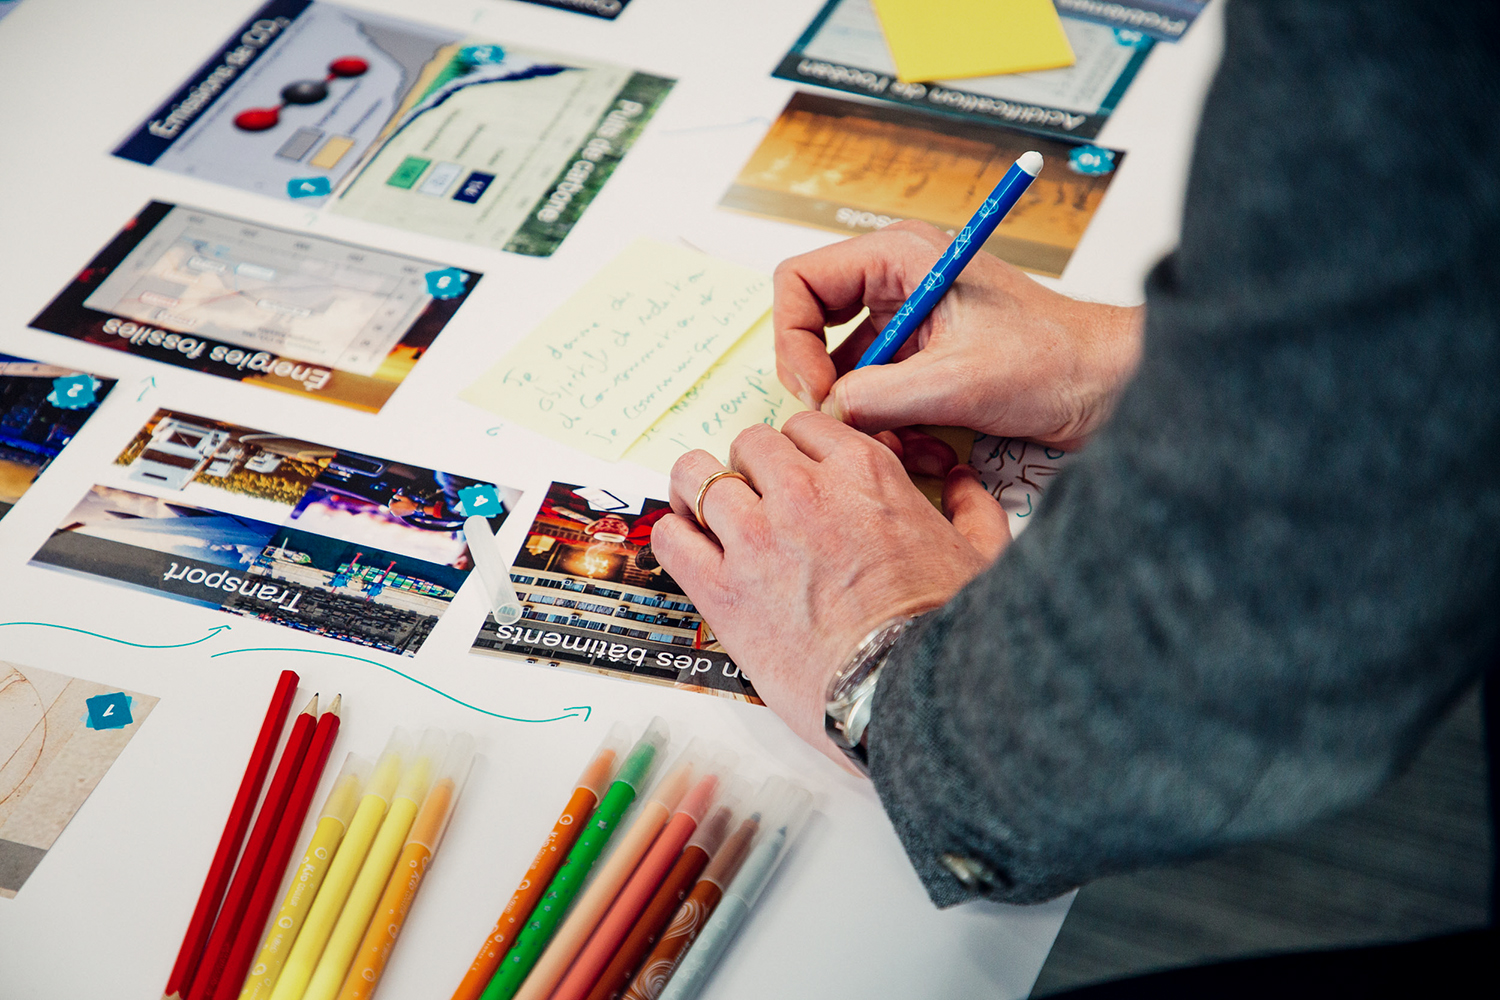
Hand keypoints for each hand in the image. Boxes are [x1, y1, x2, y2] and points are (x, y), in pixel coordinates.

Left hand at [651, 412, 1008, 767]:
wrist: (907, 692)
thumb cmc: (945, 628)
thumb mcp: (980, 554)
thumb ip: (972, 508)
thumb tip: (965, 483)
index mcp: (864, 473)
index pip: (805, 426)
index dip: (797, 452)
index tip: (798, 478)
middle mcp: (804, 491)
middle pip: (748, 444)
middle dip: (749, 470)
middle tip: (756, 504)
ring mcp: (756, 537)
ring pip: (696, 476)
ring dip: (699, 493)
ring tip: (706, 518)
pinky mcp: (721, 588)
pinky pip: (669, 535)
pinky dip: (673, 537)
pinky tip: (690, 552)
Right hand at [775, 221, 1143, 448]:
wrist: (1112, 385)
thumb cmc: (1056, 362)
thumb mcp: (956, 383)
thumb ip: (876, 396)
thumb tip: (824, 412)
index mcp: (900, 257)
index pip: (799, 281)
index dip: (793, 338)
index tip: (817, 390)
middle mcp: (898, 282)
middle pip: (812, 326)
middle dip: (824, 381)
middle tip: (843, 421)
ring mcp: (910, 323)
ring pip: (844, 369)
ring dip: (861, 413)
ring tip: (897, 444)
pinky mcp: (924, 359)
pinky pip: (876, 392)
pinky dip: (887, 424)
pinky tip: (923, 448)